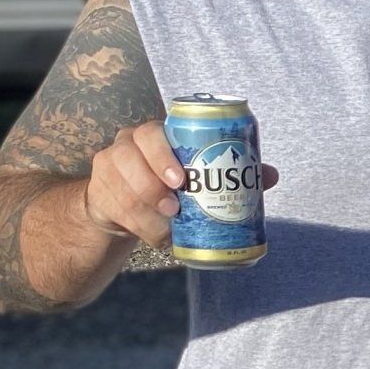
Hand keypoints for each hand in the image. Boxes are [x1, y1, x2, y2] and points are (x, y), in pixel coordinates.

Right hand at [82, 123, 276, 247]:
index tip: (182, 180)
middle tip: (175, 207)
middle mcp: (125, 146)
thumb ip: (230, 171)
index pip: (150, 133)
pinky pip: (117, 211)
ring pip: (123, 189)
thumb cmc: (171, 182)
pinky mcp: (99, 193)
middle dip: (152, 185)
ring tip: (169, 224)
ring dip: (147, 212)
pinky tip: (157, 235)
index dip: (163, 155)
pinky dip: (140, 227)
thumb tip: (270, 174)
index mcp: (152, 135)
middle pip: (129, 157)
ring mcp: (108, 168)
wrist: (128, 202)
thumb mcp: (196, 174)